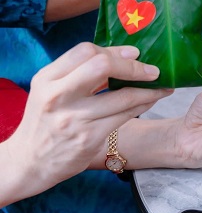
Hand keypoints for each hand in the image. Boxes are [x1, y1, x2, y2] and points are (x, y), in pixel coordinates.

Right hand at [4, 43, 170, 196]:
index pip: (85, 51)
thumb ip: (81, 72)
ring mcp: (74, 118)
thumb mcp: (52, 91)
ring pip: (123, 95)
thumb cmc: (47, 121)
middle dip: (134, 66)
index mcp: (47, 78)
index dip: (115, 51)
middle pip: (102, 66)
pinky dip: (144, 105)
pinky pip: (125, 116)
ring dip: (149, 89)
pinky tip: (151, 100)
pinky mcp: (89, 138)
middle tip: (153, 70)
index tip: (134, 54)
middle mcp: (58, 96)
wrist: (28, 162)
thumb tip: (126, 55)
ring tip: (162, 86)